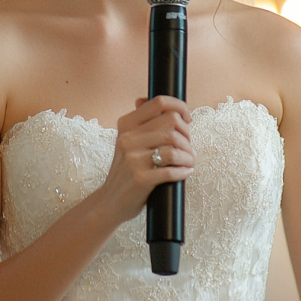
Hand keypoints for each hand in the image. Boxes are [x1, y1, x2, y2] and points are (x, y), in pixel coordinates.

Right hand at [92, 96, 195, 223]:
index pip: (159, 103)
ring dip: (188, 155)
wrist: (110, 201)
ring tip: (189, 161)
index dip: (179, 106)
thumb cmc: (126, 170)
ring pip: (174, 147)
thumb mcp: (126, 142)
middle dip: (187, 135)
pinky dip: (184, 171)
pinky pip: (171, 170)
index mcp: (126, 125)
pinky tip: (185, 172)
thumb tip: (143, 99)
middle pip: (171, 124)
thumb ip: (138, 123)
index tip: (187, 118)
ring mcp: (133, 159)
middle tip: (188, 147)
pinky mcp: (140, 178)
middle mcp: (127, 139)